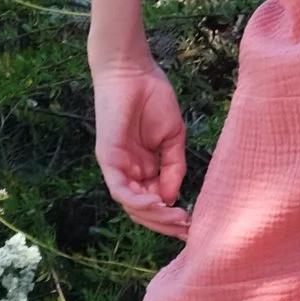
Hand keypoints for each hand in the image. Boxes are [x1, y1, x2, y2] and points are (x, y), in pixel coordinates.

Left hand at [93, 55, 190, 235]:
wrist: (134, 72)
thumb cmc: (153, 98)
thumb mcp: (173, 138)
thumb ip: (173, 168)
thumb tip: (172, 198)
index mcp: (144, 167)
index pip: (154, 201)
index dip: (171, 215)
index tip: (192, 223)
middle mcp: (128, 172)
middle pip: (143, 209)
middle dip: (164, 222)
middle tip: (186, 228)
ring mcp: (117, 167)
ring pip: (131, 204)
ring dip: (154, 216)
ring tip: (176, 219)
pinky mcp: (108, 159)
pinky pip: (119, 189)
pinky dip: (137, 201)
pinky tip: (156, 204)